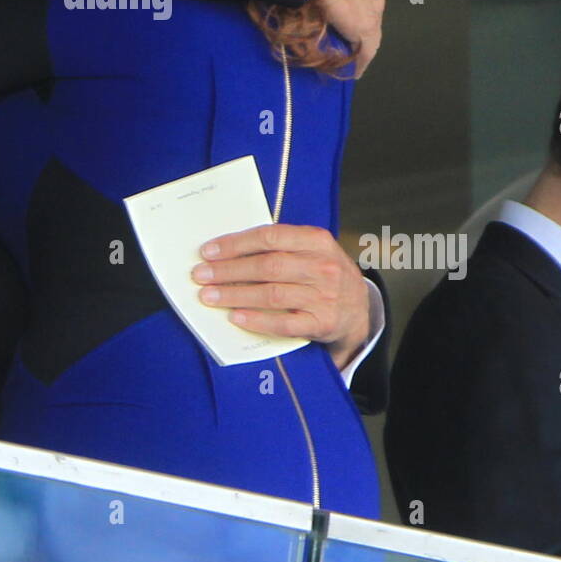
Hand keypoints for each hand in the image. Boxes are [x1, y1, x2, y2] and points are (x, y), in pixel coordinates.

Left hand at [191, 223, 370, 370]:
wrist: (359, 308)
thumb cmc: (323, 273)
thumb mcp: (312, 250)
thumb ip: (280, 245)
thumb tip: (227, 248)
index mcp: (317, 240)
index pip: (270, 237)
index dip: (236, 244)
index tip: (208, 251)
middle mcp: (323, 267)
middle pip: (267, 267)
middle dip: (229, 271)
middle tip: (201, 275)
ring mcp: (324, 297)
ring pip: (272, 295)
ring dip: (235, 295)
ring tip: (209, 296)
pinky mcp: (322, 323)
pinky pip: (284, 324)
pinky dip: (257, 320)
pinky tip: (235, 317)